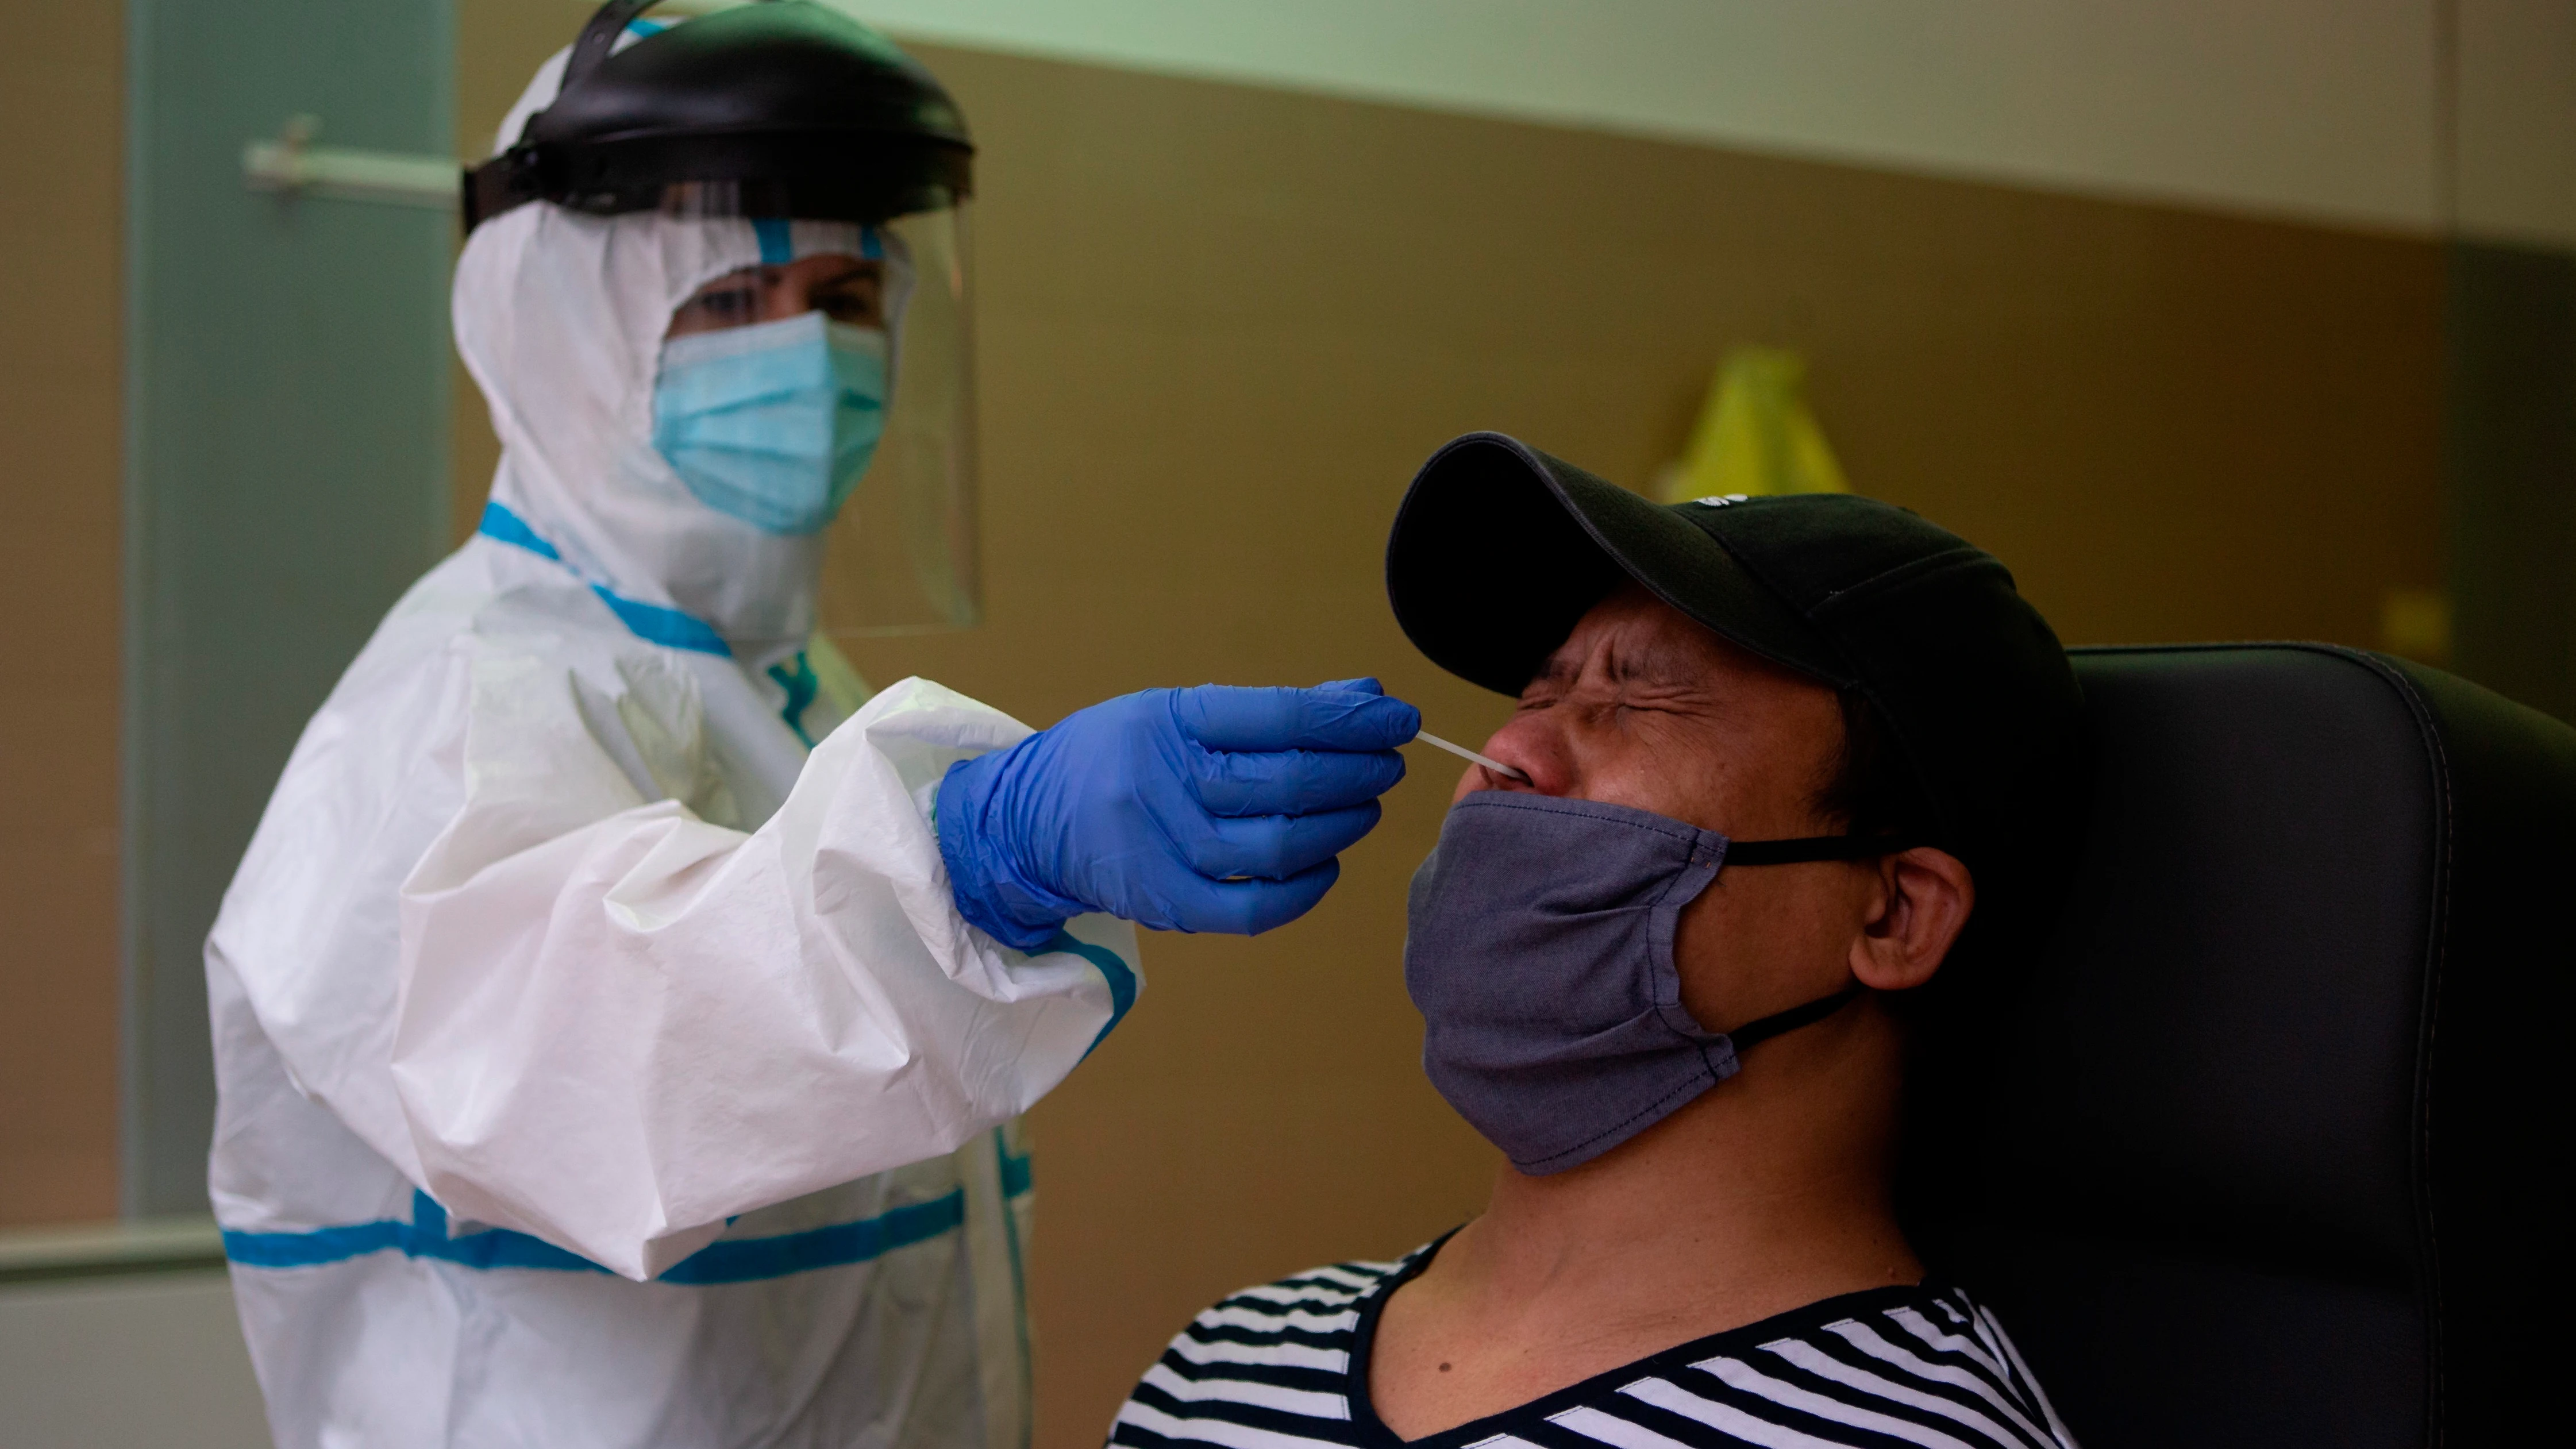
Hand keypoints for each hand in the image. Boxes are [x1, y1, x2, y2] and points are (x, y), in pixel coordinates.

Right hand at [936, 679, 1419, 945]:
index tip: (1397, 717)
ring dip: (1339, 827)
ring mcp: (1161, 850)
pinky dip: (1304, 890)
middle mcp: (1161, 782)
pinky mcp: (1165, 904)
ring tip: (1363, 807)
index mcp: (1168, 720)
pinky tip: (1327, 863)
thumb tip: (1365, 696)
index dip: (1350, 718)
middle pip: (1287, 782)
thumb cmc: (1119, 757)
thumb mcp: (1178, 713)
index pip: (1280, 715)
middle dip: (1356, 772)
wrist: (1028, 820)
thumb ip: (1273, 710)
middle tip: (1388, 764)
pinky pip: (1253, 909)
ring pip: (1278, 846)